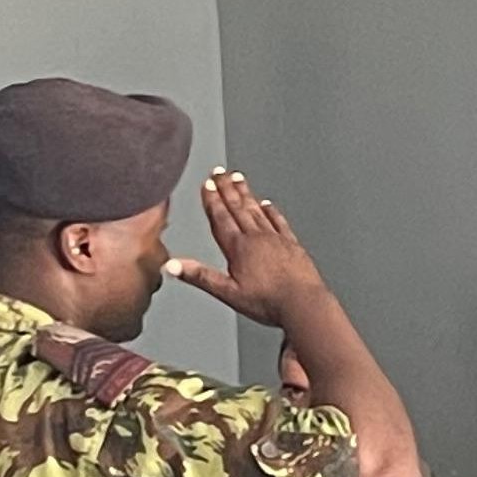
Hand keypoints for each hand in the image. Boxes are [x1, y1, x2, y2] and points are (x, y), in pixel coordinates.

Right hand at [164, 169, 329, 327]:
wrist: (304, 304)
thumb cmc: (268, 302)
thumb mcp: (227, 292)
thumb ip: (200, 276)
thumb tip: (173, 265)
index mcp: (239, 248)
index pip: (221, 217)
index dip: (212, 199)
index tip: (207, 183)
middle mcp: (257, 238)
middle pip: (237, 207)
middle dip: (226, 188)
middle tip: (219, 171)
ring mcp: (276, 239)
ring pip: (257, 210)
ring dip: (246, 193)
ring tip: (238, 178)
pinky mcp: (293, 245)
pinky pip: (279, 222)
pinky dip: (271, 211)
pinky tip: (268, 204)